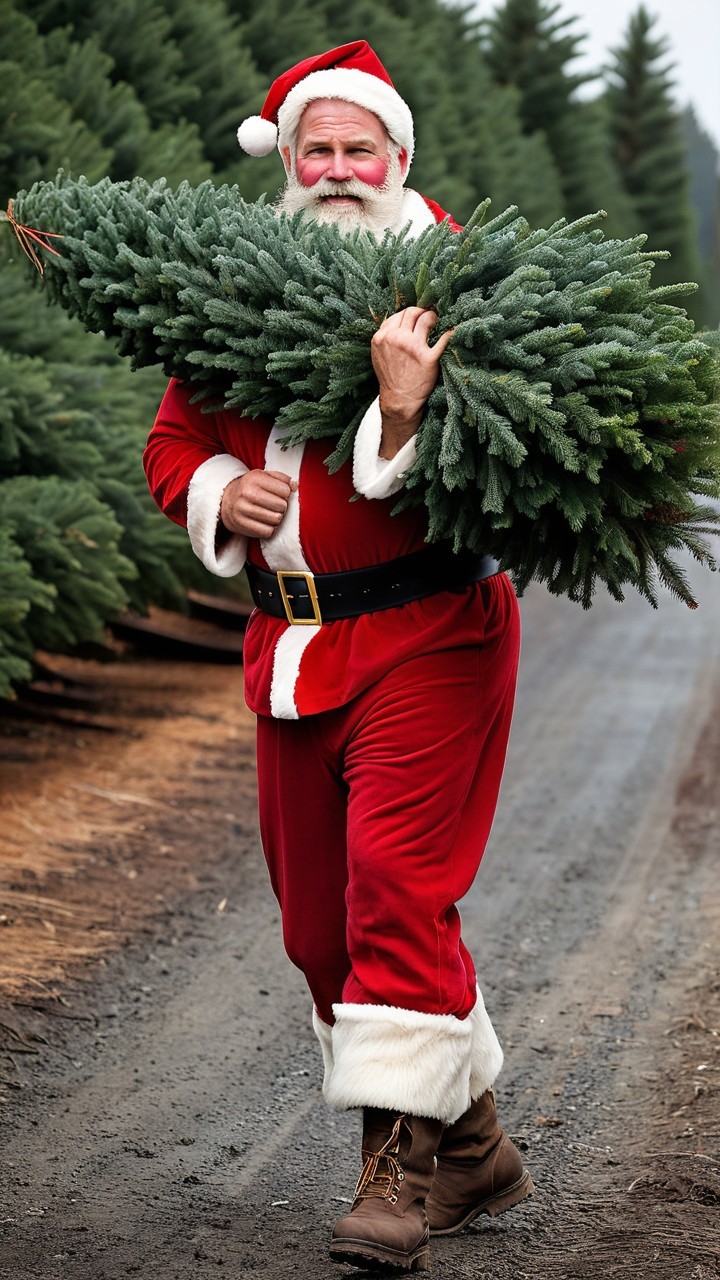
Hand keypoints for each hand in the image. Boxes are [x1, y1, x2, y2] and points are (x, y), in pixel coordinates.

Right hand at [220, 469, 295, 538]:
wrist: (228, 501)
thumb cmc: (251, 488)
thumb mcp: (263, 477)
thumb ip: (281, 479)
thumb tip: (295, 486)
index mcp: (254, 478)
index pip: (285, 490)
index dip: (286, 494)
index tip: (279, 494)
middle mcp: (247, 493)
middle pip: (281, 506)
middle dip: (282, 507)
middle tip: (276, 506)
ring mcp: (243, 510)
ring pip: (276, 520)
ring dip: (276, 518)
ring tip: (270, 513)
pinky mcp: (242, 525)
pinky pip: (267, 532)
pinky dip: (270, 529)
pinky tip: (265, 522)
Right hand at [371, 308, 452, 457]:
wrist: (399, 400)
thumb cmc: (391, 376)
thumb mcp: (379, 353)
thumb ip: (387, 336)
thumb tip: (401, 320)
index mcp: (383, 337)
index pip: (400, 313)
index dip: (412, 313)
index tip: (418, 317)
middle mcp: (396, 339)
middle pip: (412, 312)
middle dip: (423, 311)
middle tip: (429, 317)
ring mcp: (413, 348)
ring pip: (426, 319)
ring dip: (433, 317)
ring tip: (437, 322)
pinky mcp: (428, 359)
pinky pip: (443, 339)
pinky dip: (450, 333)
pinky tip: (453, 330)